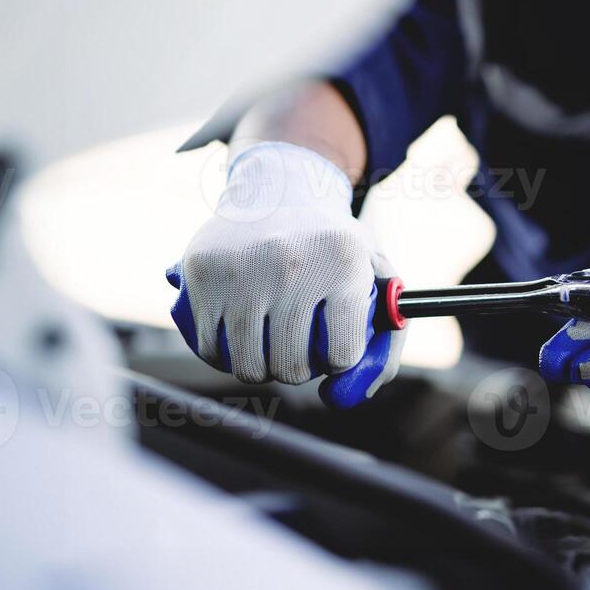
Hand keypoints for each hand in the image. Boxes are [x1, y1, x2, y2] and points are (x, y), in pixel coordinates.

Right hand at [166, 141, 404, 406]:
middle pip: (292, 367)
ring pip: (247, 366)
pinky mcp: (202, 273)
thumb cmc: (332, 246)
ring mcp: (243, 270)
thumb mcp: (374, 275)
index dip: (339, 360)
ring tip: (271, 343)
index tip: (336, 345)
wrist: (278, 190)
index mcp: (344, 262)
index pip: (342, 354)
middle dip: (299, 369)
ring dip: (261, 366)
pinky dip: (224, 354)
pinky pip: (208, 349)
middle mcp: (293, 264)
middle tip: (299, 347)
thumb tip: (342, 399)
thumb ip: (386, 341)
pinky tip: (240, 334)